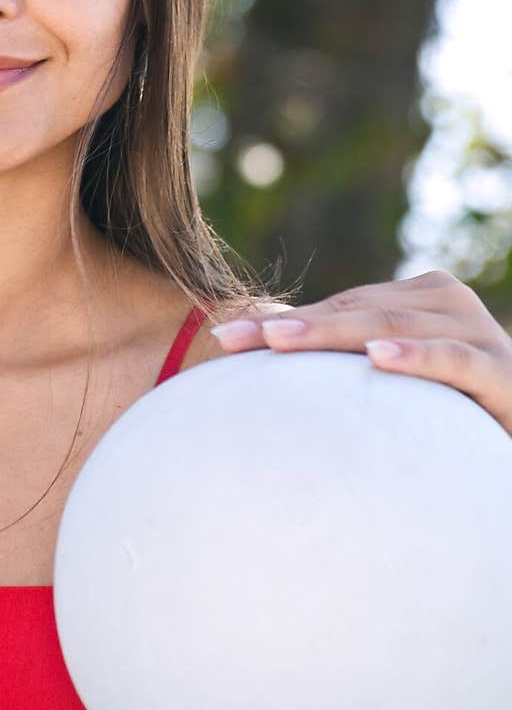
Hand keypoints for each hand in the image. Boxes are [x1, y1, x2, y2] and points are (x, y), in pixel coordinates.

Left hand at [211, 270, 511, 436]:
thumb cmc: (458, 413)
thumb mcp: (402, 385)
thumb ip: (352, 366)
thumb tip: (265, 367)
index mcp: (419, 296)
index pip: (338, 305)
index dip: (283, 321)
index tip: (225, 341)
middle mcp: (447, 300)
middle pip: (356, 310)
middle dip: (292, 326)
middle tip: (236, 341)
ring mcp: (476, 330)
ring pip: (391, 326)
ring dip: (334, 332)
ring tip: (281, 340)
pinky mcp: (501, 371)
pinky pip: (452, 360)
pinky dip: (416, 356)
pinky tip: (378, 358)